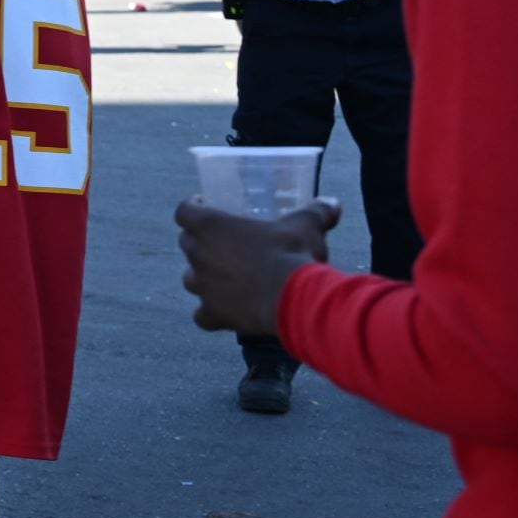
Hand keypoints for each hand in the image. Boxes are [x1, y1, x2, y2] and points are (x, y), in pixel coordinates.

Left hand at [174, 197, 338, 335]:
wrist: (293, 298)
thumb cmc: (292, 252)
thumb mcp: (307, 225)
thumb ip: (316, 211)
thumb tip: (332, 203)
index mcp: (211, 226)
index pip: (184, 211)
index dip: (191, 207)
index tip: (201, 205)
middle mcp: (199, 254)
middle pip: (187, 243)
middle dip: (199, 241)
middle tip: (220, 242)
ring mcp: (203, 286)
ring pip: (190, 279)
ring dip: (202, 276)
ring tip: (221, 276)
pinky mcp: (213, 314)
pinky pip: (202, 315)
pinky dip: (210, 313)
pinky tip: (223, 312)